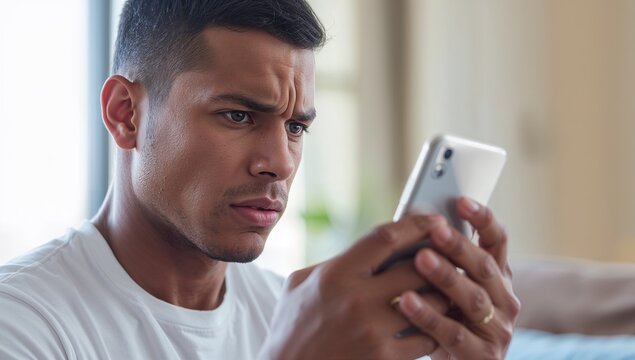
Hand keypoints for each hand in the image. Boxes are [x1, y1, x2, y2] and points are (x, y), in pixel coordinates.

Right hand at [258, 214, 450, 359]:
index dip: (416, 224)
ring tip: (449, 286)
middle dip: (440, 258)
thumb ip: (334, 262)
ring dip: (442, 294)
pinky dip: (434, 327)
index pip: (385, 238)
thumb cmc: (292, 327)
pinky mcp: (384, 359)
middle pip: (417, 268)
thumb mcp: (299, 284)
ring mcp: (373, 332)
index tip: (434, 220)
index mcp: (335, 274)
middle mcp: (356, 300)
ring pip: (429, 304)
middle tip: (452, 253)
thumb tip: (369, 247)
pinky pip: (425, 338)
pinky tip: (435, 321)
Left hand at [397, 197, 519, 359]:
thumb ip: (441, 261)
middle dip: (460, 247)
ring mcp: (498, 329)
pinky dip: (430, 316)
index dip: (483, 220)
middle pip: (485, 267)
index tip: (461, 200)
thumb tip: (411, 223)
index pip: (497, 241)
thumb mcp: (449, 289)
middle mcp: (505, 300)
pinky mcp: (482, 356)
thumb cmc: (447, 320)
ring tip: (421, 259)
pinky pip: (454, 333)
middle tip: (436, 230)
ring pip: (472, 299)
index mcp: (497, 278)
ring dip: (447, 277)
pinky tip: (408, 302)